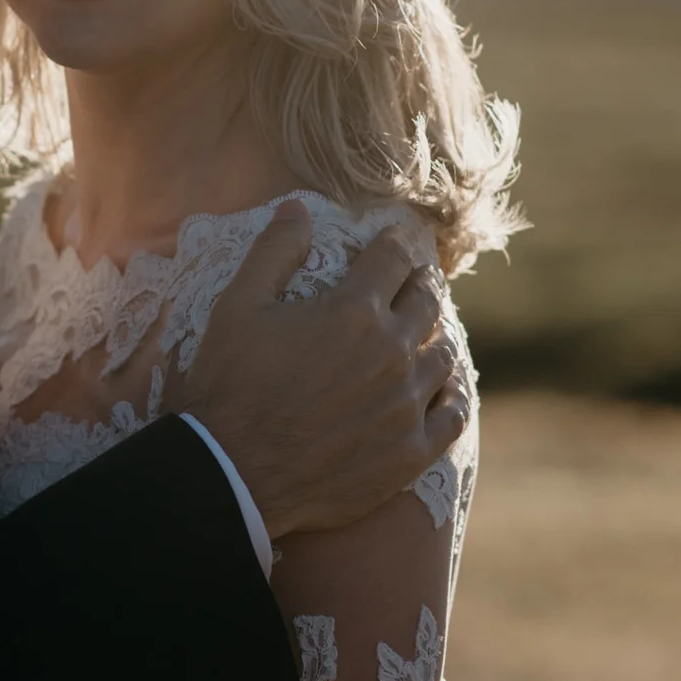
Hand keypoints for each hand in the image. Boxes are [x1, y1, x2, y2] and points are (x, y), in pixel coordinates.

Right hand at [179, 201, 464, 543]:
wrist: (234, 473)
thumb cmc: (231, 386)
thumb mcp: (238, 306)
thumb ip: (274, 251)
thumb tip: (298, 207)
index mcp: (354, 311)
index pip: (391, 259)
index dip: (393, 242)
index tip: (393, 238)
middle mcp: (392, 353)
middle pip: (426, 303)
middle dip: (420, 284)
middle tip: (416, 280)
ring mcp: (406, 405)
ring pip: (442, 357)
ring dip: (434, 339)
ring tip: (426, 335)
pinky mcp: (410, 452)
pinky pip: (450, 416)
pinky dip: (449, 397)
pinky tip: (443, 391)